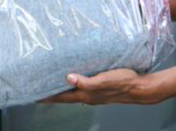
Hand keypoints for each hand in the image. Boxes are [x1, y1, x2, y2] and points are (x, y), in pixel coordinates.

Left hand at [43, 69, 166, 105]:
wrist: (142, 88)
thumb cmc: (124, 83)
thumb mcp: (104, 80)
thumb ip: (87, 81)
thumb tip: (69, 78)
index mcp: (86, 95)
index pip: (61, 97)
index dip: (47, 96)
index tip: (33, 94)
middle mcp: (88, 96)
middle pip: (64, 96)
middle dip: (50, 93)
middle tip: (37, 86)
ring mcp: (94, 93)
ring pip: (72, 92)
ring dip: (61, 88)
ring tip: (50, 82)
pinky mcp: (100, 88)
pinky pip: (81, 87)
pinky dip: (73, 84)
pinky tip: (73, 77)